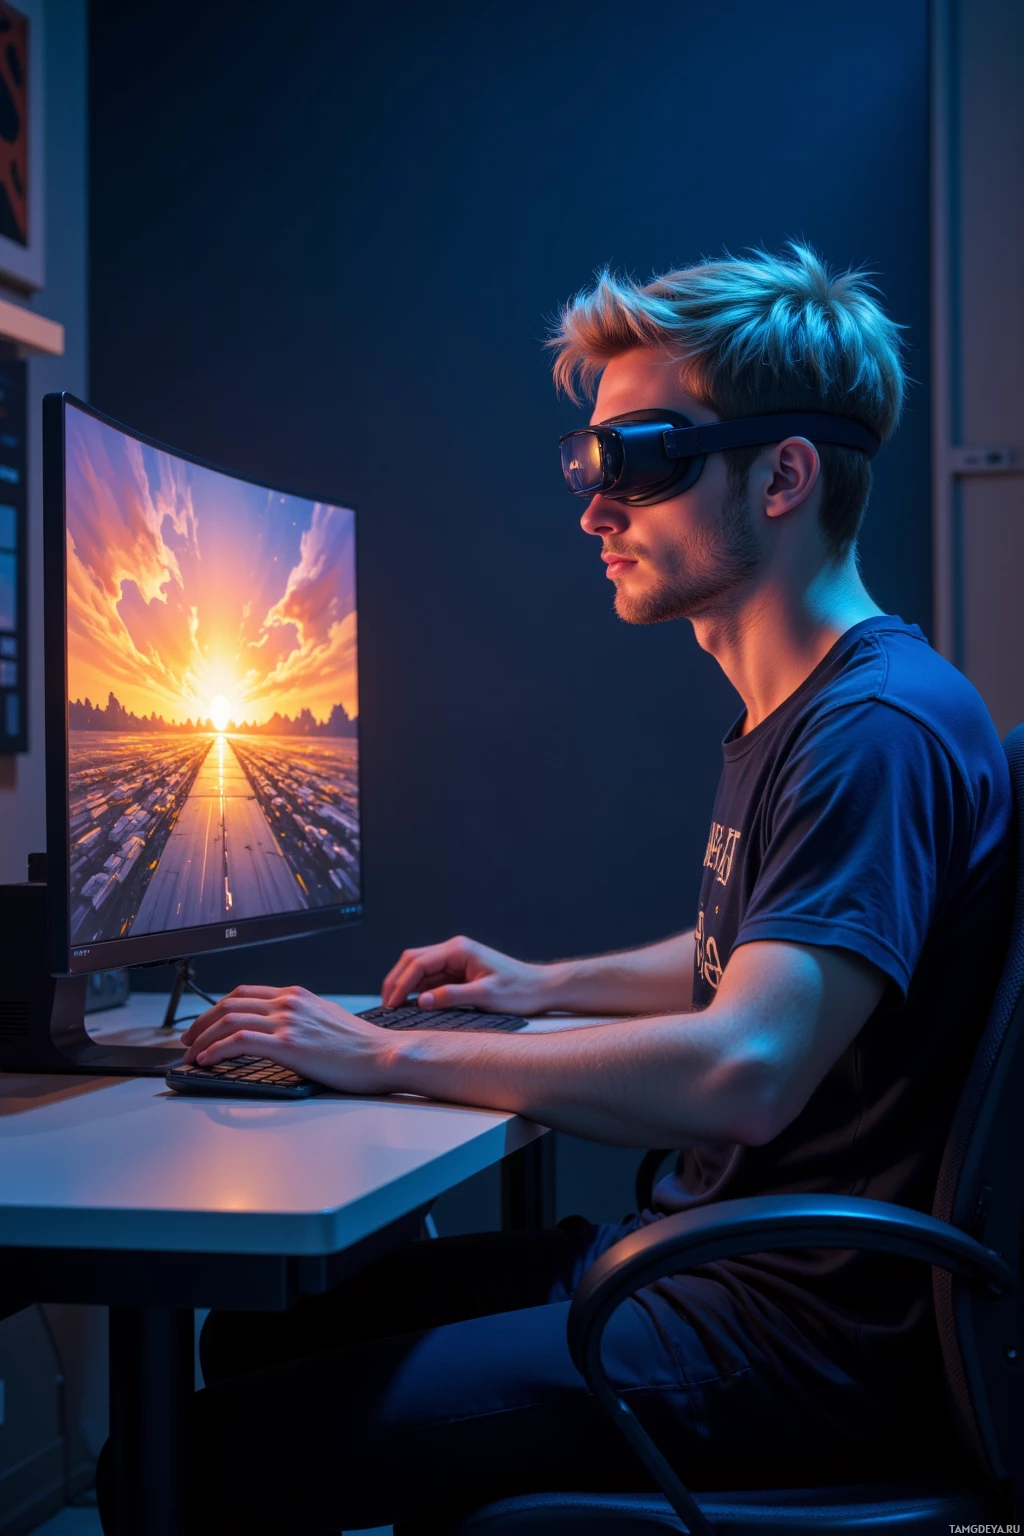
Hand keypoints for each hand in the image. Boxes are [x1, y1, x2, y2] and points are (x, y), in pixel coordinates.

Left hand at [179, 985, 394, 1093]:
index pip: (243, 993)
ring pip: (229, 1019)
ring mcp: (287, 1021)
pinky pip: (239, 1041)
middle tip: (187, 1040)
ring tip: (191, 1054)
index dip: (216, 1008)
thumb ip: (302, 1017)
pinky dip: (216, 1049)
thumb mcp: (327, 1018)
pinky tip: (207, 1060)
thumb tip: (284, 1028)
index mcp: (296, 995)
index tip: (204, 1025)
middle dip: (201, 1022)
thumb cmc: (360, 1046)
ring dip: (202, 1038)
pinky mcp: (287, 1043)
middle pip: (229, 1003)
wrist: (381, 1055)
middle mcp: (288, 1002)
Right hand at [382, 935, 554, 1013]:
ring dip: (404, 986)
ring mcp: (455, 961)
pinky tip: (411, 1005)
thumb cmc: (519, 990)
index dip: (400, 983)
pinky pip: (430, 979)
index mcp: (459, 949)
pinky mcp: (458, 972)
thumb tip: (422, 1001)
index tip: (391, 1004)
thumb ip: (452, 996)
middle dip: (396, 982)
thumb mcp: (486, 995)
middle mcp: (454, 950)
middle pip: (413, 961)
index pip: (418, 962)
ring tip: (393, 1008)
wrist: (541, 988)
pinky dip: (417, 991)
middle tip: (386, 1006)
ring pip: (419, 969)